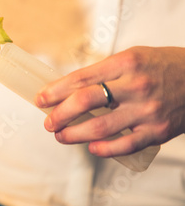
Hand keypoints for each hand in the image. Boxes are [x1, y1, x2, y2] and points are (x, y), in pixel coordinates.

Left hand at [35, 46, 184, 156]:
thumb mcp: (132, 57)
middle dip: (59, 114)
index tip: (41, 98)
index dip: (55, 90)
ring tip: (61, 135)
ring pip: (99, 127)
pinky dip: (103, 149)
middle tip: (48, 121)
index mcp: (125, 63)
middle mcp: (135, 86)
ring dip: (73, 134)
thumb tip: (70, 87)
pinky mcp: (157, 131)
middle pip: (84, 102)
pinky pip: (124, 145)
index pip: (80, 78)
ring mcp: (146, 110)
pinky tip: (91, 147)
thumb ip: (104, 71)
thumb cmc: (163, 65)